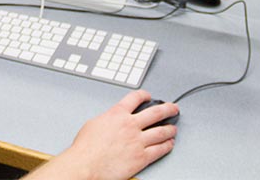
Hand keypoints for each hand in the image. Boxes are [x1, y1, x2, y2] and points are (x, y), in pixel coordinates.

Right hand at [31, 90, 176, 179]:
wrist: (86, 164)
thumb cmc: (85, 148)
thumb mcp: (94, 124)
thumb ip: (108, 119)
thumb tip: (111, 120)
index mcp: (117, 114)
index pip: (135, 98)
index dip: (145, 95)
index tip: (149, 96)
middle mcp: (130, 125)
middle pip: (155, 112)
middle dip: (168, 109)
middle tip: (173, 108)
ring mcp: (137, 141)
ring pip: (161, 131)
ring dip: (170, 129)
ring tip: (173, 128)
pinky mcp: (141, 157)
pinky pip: (159, 149)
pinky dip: (167, 146)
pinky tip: (169, 144)